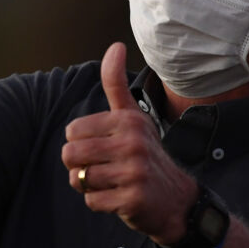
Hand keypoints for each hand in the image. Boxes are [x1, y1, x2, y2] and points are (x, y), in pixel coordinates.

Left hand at [61, 42, 197, 244]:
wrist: (177, 199)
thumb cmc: (145, 153)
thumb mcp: (133, 116)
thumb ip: (116, 84)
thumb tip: (115, 45)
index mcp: (128, 120)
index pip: (72, 131)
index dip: (80, 142)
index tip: (101, 146)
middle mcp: (133, 142)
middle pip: (71, 154)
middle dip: (78, 165)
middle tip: (100, 167)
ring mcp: (135, 171)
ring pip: (80, 178)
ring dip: (88, 184)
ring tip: (109, 181)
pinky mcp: (134, 198)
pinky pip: (92, 200)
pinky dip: (99, 202)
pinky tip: (117, 196)